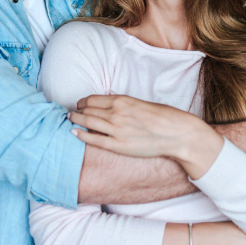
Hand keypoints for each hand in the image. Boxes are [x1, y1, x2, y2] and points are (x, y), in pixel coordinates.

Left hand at [71, 95, 224, 177]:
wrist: (176, 133)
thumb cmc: (163, 117)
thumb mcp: (141, 104)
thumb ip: (125, 105)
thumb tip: (112, 108)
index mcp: (122, 100)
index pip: (93, 99)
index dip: (83, 102)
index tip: (80, 104)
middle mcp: (116, 113)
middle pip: (88, 110)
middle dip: (76, 111)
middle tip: (70, 113)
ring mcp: (116, 129)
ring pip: (88, 122)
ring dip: (76, 120)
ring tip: (70, 120)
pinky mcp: (118, 145)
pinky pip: (94, 139)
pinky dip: (81, 134)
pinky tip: (74, 133)